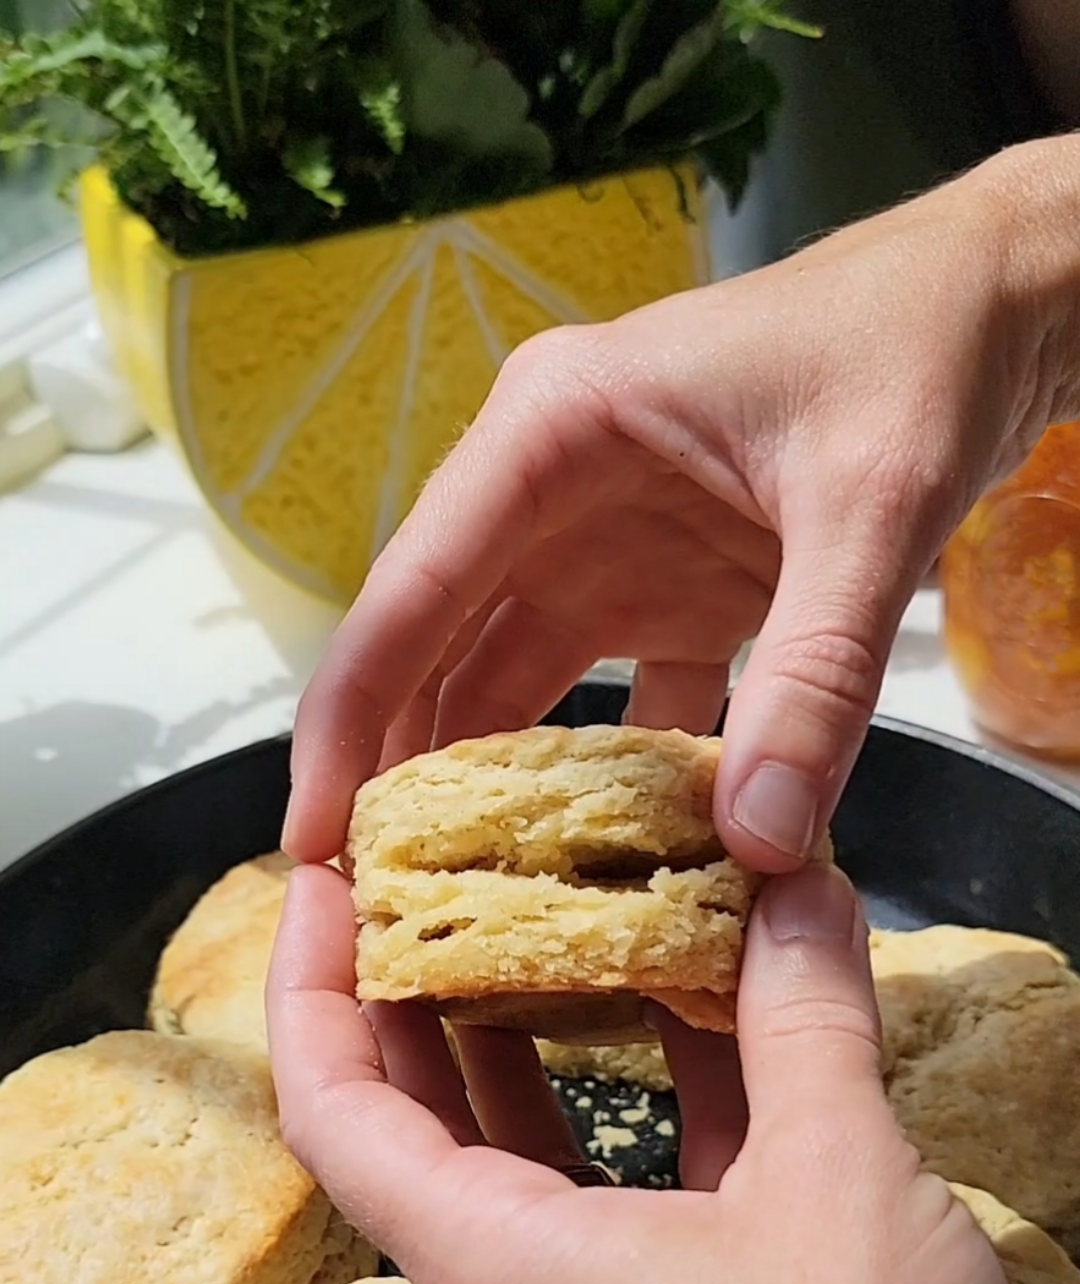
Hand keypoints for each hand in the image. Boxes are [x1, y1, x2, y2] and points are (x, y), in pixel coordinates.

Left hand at [269, 860, 1079, 1283]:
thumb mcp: (833, 1179)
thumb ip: (803, 1017)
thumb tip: (796, 881)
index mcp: (497, 1263)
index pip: (336, 1110)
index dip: (308, 986)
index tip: (320, 875)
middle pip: (417, 1114)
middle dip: (412, 984)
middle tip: (432, 863)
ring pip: (532, 1137)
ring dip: (534, 1022)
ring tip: (545, 901)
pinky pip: (639, 1166)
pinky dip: (655, 1077)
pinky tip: (702, 996)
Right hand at [284, 135, 1079, 873]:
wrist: (997, 305)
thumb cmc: (917, 354)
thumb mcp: (871, 509)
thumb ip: (816, 677)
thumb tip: (760, 845)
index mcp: (552, 434)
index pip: (412, 591)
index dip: (348, 720)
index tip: (311, 836)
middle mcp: (554, 493)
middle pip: (443, 651)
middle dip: (409, 775)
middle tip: (382, 907)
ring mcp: (610, 546)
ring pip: (519, 686)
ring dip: (503, 790)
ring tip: (471, 908)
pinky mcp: (671, 590)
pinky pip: (621, 703)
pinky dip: (620, 782)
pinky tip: (621, 869)